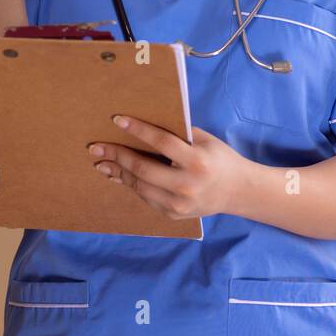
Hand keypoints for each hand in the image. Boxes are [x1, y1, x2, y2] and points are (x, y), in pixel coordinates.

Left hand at [88, 115, 251, 219]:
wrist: (238, 191)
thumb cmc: (219, 158)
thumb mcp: (205, 140)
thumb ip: (179, 134)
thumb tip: (144, 126)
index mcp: (197, 161)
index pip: (162, 143)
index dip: (138, 130)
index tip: (118, 120)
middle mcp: (187, 185)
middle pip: (144, 169)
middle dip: (118, 156)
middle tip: (97, 147)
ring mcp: (179, 204)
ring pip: (140, 187)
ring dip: (119, 173)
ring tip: (102, 163)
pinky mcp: (173, 214)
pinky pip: (146, 197)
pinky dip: (132, 185)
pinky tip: (120, 176)